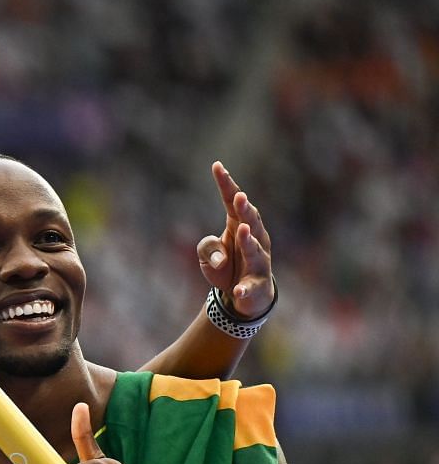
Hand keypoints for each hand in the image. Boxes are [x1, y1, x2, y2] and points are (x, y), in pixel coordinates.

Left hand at [197, 162, 274, 321]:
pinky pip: (249, 287)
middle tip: (238, 197)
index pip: (232, 203)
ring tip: (242, 231)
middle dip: (245, 210)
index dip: (226, 185)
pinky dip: (243, 288)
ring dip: (248, 241)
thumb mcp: (207, 256)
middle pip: (250, 222)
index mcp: (239, 227)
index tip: (217, 166)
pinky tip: (237, 290)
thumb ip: (206, 248)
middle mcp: (255, 240)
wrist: (244, 297)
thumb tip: (218, 258)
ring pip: (255, 250)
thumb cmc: (226, 267)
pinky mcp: (256, 286)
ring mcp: (258, 263)